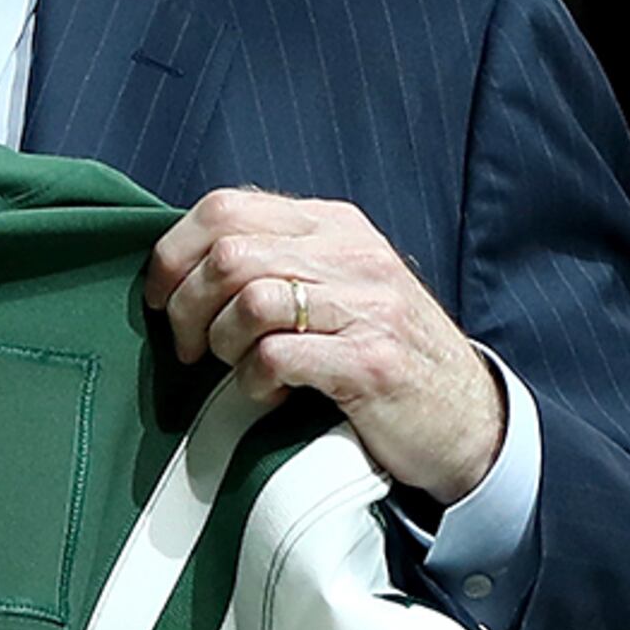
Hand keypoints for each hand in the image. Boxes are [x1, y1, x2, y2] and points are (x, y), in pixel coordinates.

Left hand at [146, 189, 506, 505]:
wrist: (470, 421)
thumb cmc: (387, 357)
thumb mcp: (340, 288)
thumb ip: (279, 264)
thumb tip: (185, 267)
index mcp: (336, 227)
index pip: (226, 207)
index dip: (173, 252)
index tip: (159, 298)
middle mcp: (353, 255)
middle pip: (228, 253)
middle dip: (186, 307)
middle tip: (188, 350)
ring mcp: (368, 307)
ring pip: (249, 300)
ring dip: (221, 345)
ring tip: (235, 370)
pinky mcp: (371, 363)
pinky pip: (278, 356)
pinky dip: (254, 381)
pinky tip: (268, 395)